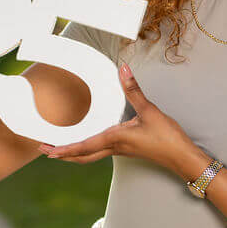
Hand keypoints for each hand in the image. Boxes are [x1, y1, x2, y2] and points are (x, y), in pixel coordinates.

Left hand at [37, 64, 203, 179]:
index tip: (48, 151)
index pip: (84, 146)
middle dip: (63, 154)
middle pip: (82, 156)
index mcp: (115, 138)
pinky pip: (100, 152)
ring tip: (59, 149)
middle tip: (44, 151)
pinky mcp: (127, 150)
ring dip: (73, 153)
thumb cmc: (167, 137)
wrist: (182, 157)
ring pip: (90, 156)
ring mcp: (120, 151)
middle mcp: (114, 147)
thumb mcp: (150, 111)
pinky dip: (86, 150)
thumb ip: (134, 90)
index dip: (65, 149)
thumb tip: (123, 70)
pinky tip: (86, 143)